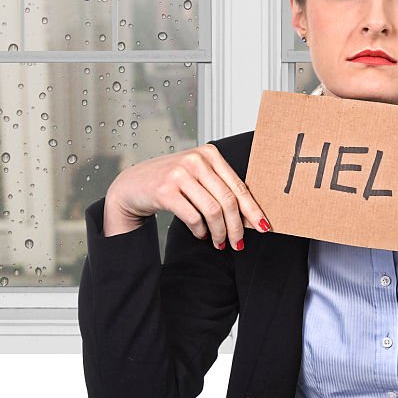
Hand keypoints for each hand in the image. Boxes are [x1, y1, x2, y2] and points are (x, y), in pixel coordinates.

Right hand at [103, 144, 270, 249]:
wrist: (134, 185)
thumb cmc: (172, 182)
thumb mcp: (199, 178)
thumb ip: (222, 191)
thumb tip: (252, 218)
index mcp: (210, 154)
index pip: (239, 186)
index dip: (253, 210)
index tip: (263, 226)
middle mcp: (196, 160)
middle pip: (228, 200)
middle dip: (237, 227)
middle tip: (238, 243)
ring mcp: (179, 174)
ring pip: (213, 210)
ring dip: (219, 232)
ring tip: (220, 242)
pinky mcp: (165, 190)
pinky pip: (193, 217)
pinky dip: (201, 230)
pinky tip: (201, 234)